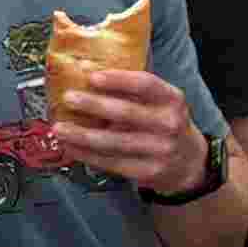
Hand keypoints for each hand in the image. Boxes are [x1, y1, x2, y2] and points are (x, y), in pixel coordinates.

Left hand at [44, 59, 203, 192]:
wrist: (188, 162)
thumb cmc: (163, 124)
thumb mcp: (160, 103)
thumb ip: (133, 91)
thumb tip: (87, 74)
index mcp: (172, 99)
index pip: (146, 84)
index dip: (118, 80)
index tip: (92, 77)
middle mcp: (169, 123)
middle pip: (126, 113)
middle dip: (93, 105)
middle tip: (68, 98)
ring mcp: (160, 149)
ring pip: (114, 141)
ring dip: (82, 135)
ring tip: (59, 128)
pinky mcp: (148, 171)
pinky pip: (111, 162)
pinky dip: (87, 154)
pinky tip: (71, 147)